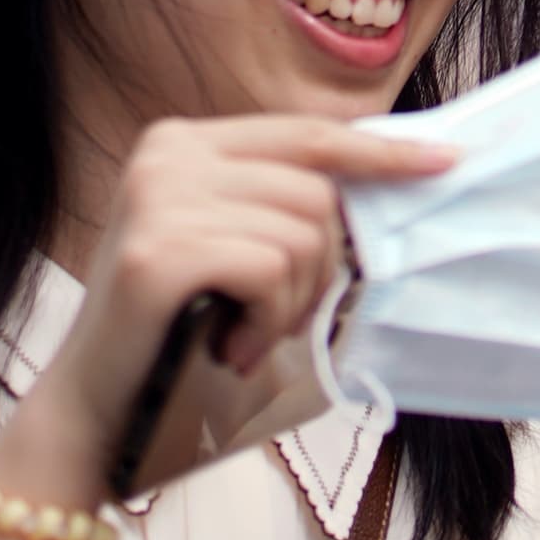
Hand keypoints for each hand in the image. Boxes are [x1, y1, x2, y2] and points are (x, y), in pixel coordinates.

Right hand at [0, 115, 452, 539]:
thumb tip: (391, 174)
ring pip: (302, 235)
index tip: (446, 161)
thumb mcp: (229, 244)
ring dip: (290, 303)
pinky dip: (265, 321)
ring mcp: (157, 198)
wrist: (94, 405)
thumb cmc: (175, 330)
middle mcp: (167, 154)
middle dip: (318, 268)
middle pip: (316, 193)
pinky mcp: (159, 251)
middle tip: (267, 317)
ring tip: (240, 333)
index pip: (307, 134)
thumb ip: (282, 203)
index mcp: (185, 142)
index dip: (380, 153)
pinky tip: (228, 347)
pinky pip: (271, 271)